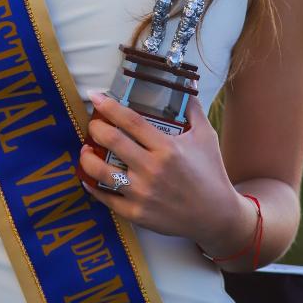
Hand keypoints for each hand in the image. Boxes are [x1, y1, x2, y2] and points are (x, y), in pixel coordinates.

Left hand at [78, 91, 246, 250]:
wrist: (217, 215)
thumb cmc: (211, 172)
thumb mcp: (206, 137)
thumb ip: (193, 111)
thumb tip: (186, 87)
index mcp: (167, 148)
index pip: (131, 121)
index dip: (109, 106)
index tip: (95, 97)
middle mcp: (152, 169)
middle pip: (112, 141)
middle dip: (95, 128)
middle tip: (92, 123)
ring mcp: (143, 193)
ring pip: (102, 171)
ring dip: (87, 158)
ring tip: (85, 150)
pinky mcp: (137, 213)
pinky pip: (106, 198)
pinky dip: (92, 186)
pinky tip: (88, 177)